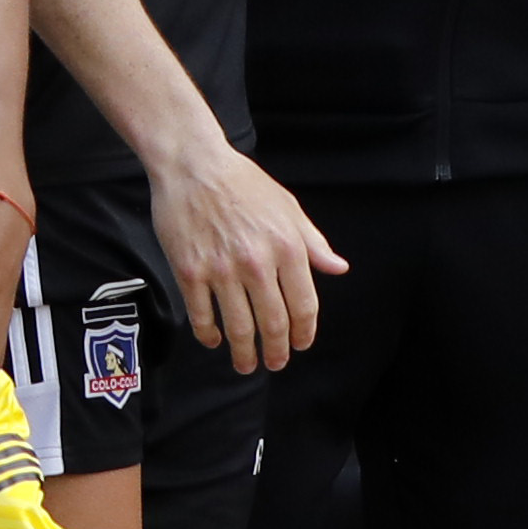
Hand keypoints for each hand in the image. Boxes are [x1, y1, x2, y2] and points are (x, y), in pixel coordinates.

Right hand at [143, 135, 340, 372]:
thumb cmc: (242, 182)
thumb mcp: (288, 207)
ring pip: (238, 326)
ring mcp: (221, 269)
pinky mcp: (189, 271)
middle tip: (274, 363)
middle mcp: (257, 263)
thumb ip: (313, 242)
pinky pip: (201, 314)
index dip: (303, 332)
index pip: (304, 305)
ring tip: (245, 363)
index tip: (299, 344)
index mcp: (287, 247)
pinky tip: (213, 340)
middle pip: (273, 323)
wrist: (193, 165)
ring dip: (243, 352)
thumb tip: (338, 268)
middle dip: (276, 351)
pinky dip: (208, 334)